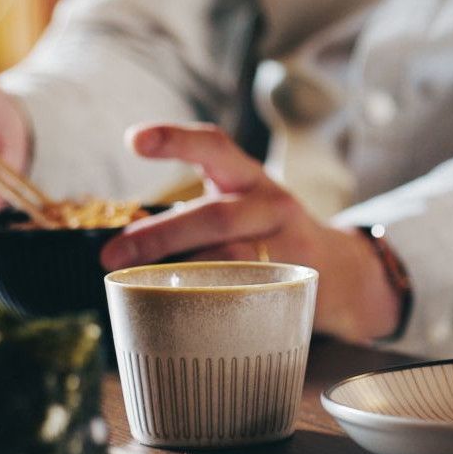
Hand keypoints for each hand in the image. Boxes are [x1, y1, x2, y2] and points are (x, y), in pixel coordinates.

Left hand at [101, 123, 402, 340]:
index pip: (215, 147)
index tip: (134, 140)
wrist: (342, 271)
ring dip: (179, 277)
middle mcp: (272, 205)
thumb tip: (117, 244)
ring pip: (231, 261)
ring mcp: (288, 246)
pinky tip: (181, 314)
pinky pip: (247, 294)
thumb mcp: (241, 209)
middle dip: (160, 236)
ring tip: (137, 288)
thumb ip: (194, 217)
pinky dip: (210, 303)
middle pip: (216, 217)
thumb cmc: (267, 238)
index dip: (176, 140)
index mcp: (250, 179)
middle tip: (110, 254)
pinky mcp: (296, 284)